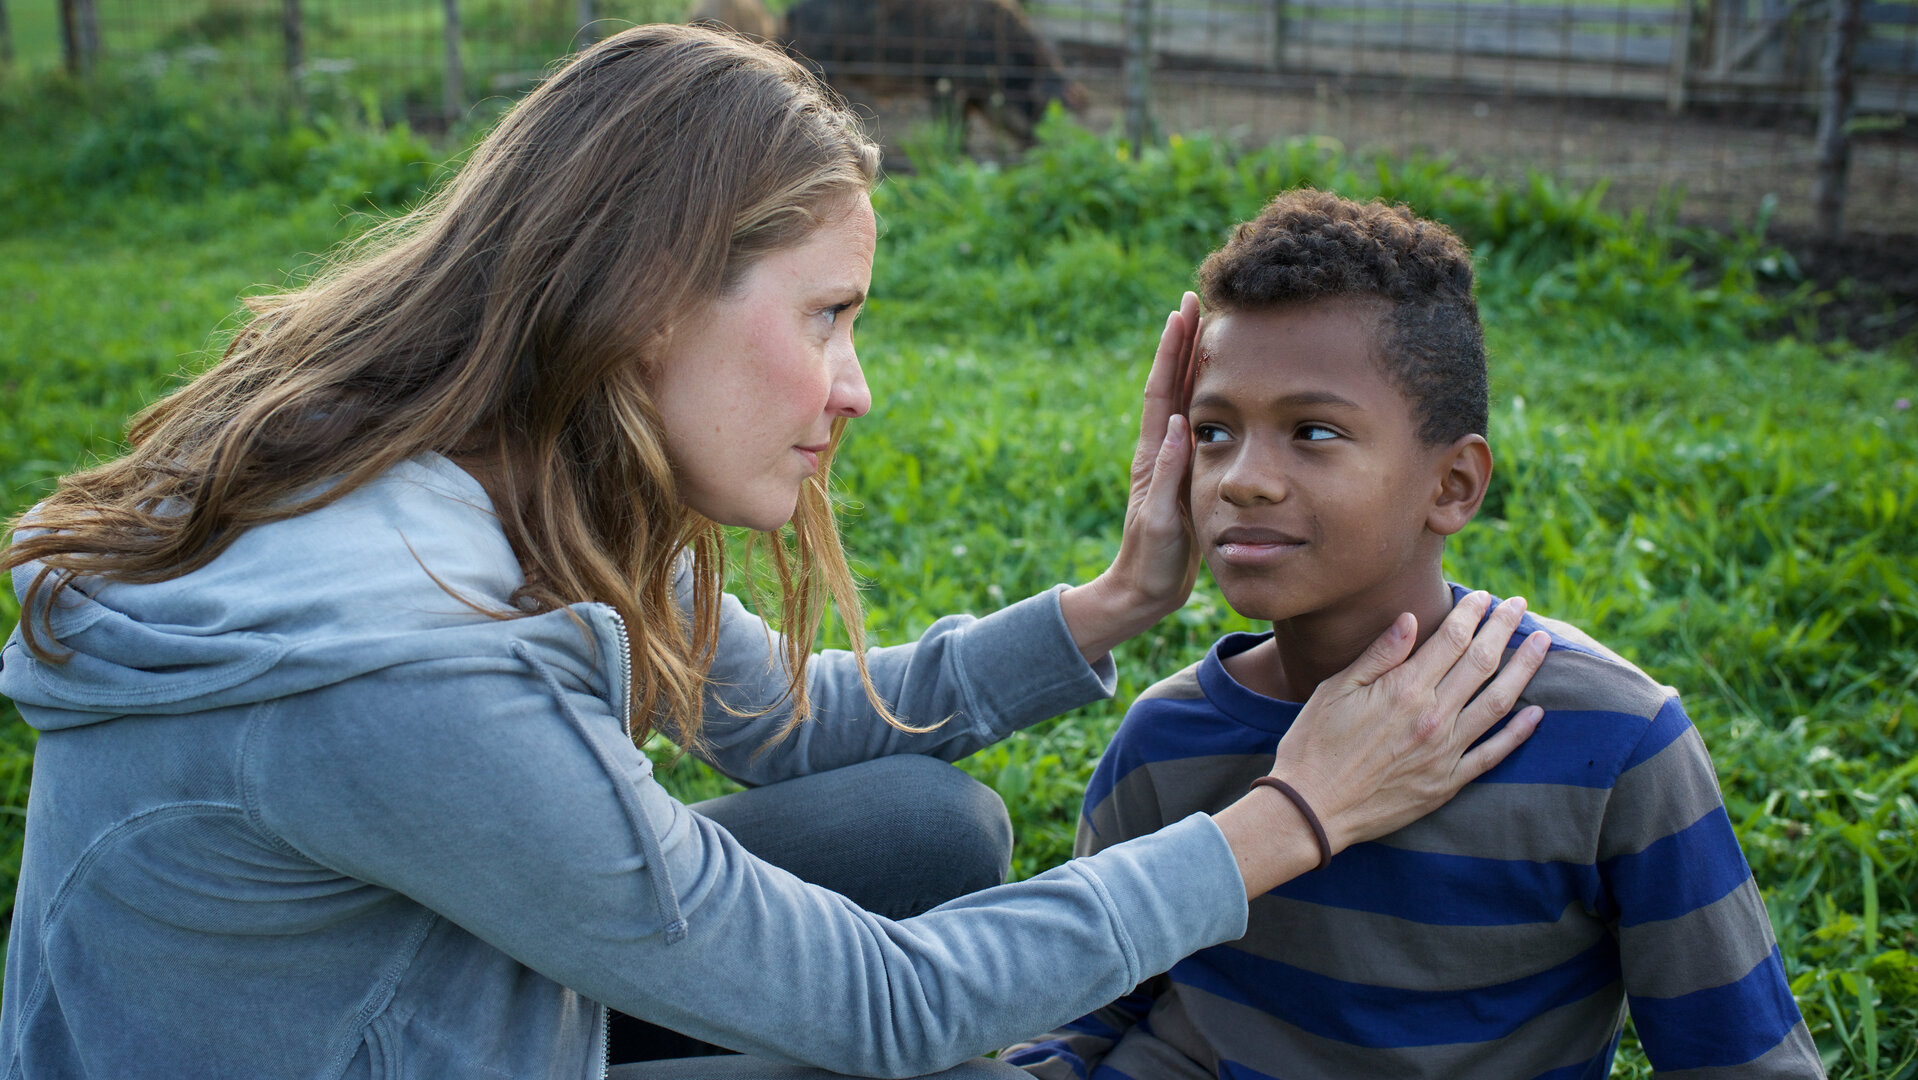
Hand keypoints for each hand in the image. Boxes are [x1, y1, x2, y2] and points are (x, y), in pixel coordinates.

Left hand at [1059, 292, 1202, 662]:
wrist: (1142, 592)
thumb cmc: (1150, 562)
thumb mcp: (1161, 522)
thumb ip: (1169, 477)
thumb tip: (1180, 426)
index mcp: (1153, 457)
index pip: (1163, 392)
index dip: (1172, 352)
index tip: (1183, 312)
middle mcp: (1160, 451)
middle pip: (1173, 385)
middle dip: (1183, 343)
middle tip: (1196, 301)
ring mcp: (1171, 462)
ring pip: (1187, 400)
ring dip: (1196, 364)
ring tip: (1210, 329)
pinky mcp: (1185, 475)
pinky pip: (1200, 425)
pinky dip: (1209, 398)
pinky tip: (1221, 388)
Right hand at [1214, 592, 1550, 897]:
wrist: (1312, 810)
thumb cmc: (1314, 744)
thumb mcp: (1336, 690)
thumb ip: (1379, 655)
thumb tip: (1411, 618)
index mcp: (1404, 690)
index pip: (1451, 640)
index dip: (1470, 613)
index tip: (1482, 596)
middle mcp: (1433, 718)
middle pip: (1482, 663)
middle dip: (1504, 628)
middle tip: (1519, 605)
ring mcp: (1445, 752)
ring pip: (1499, 702)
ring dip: (1525, 669)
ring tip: (1543, 643)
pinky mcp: (1448, 783)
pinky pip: (1494, 753)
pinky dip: (1519, 732)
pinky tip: (1536, 713)